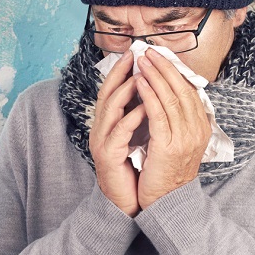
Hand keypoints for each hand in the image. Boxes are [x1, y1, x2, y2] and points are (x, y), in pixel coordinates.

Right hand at [90, 52, 146, 216]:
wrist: (125, 201)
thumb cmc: (134, 168)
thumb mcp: (137, 136)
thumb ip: (140, 115)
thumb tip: (154, 91)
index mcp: (107, 123)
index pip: (112, 90)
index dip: (122, 71)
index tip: (136, 53)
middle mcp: (100, 129)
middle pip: (106, 93)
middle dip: (120, 73)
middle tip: (134, 56)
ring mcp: (101, 141)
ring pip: (109, 109)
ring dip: (125, 91)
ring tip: (140, 76)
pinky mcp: (107, 156)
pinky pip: (119, 133)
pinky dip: (131, 119)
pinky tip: (144, 109)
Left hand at [135, 49, 210, 208]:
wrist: (168, 202)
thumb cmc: (168, 171)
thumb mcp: (179, 141)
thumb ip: (178, 120)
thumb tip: (170, 95)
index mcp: (201, 127)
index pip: (189, 90)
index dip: (174, 71)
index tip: (160, 56)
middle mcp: (197, 130)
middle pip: (182, 89)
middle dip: (164, 67)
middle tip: (148, 51)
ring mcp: (185, 138)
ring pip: (171, 98)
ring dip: (155, 76)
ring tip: (141, 61)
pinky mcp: (168, 146)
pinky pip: (158, 114)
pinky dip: (149, 95)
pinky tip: (139, 82)